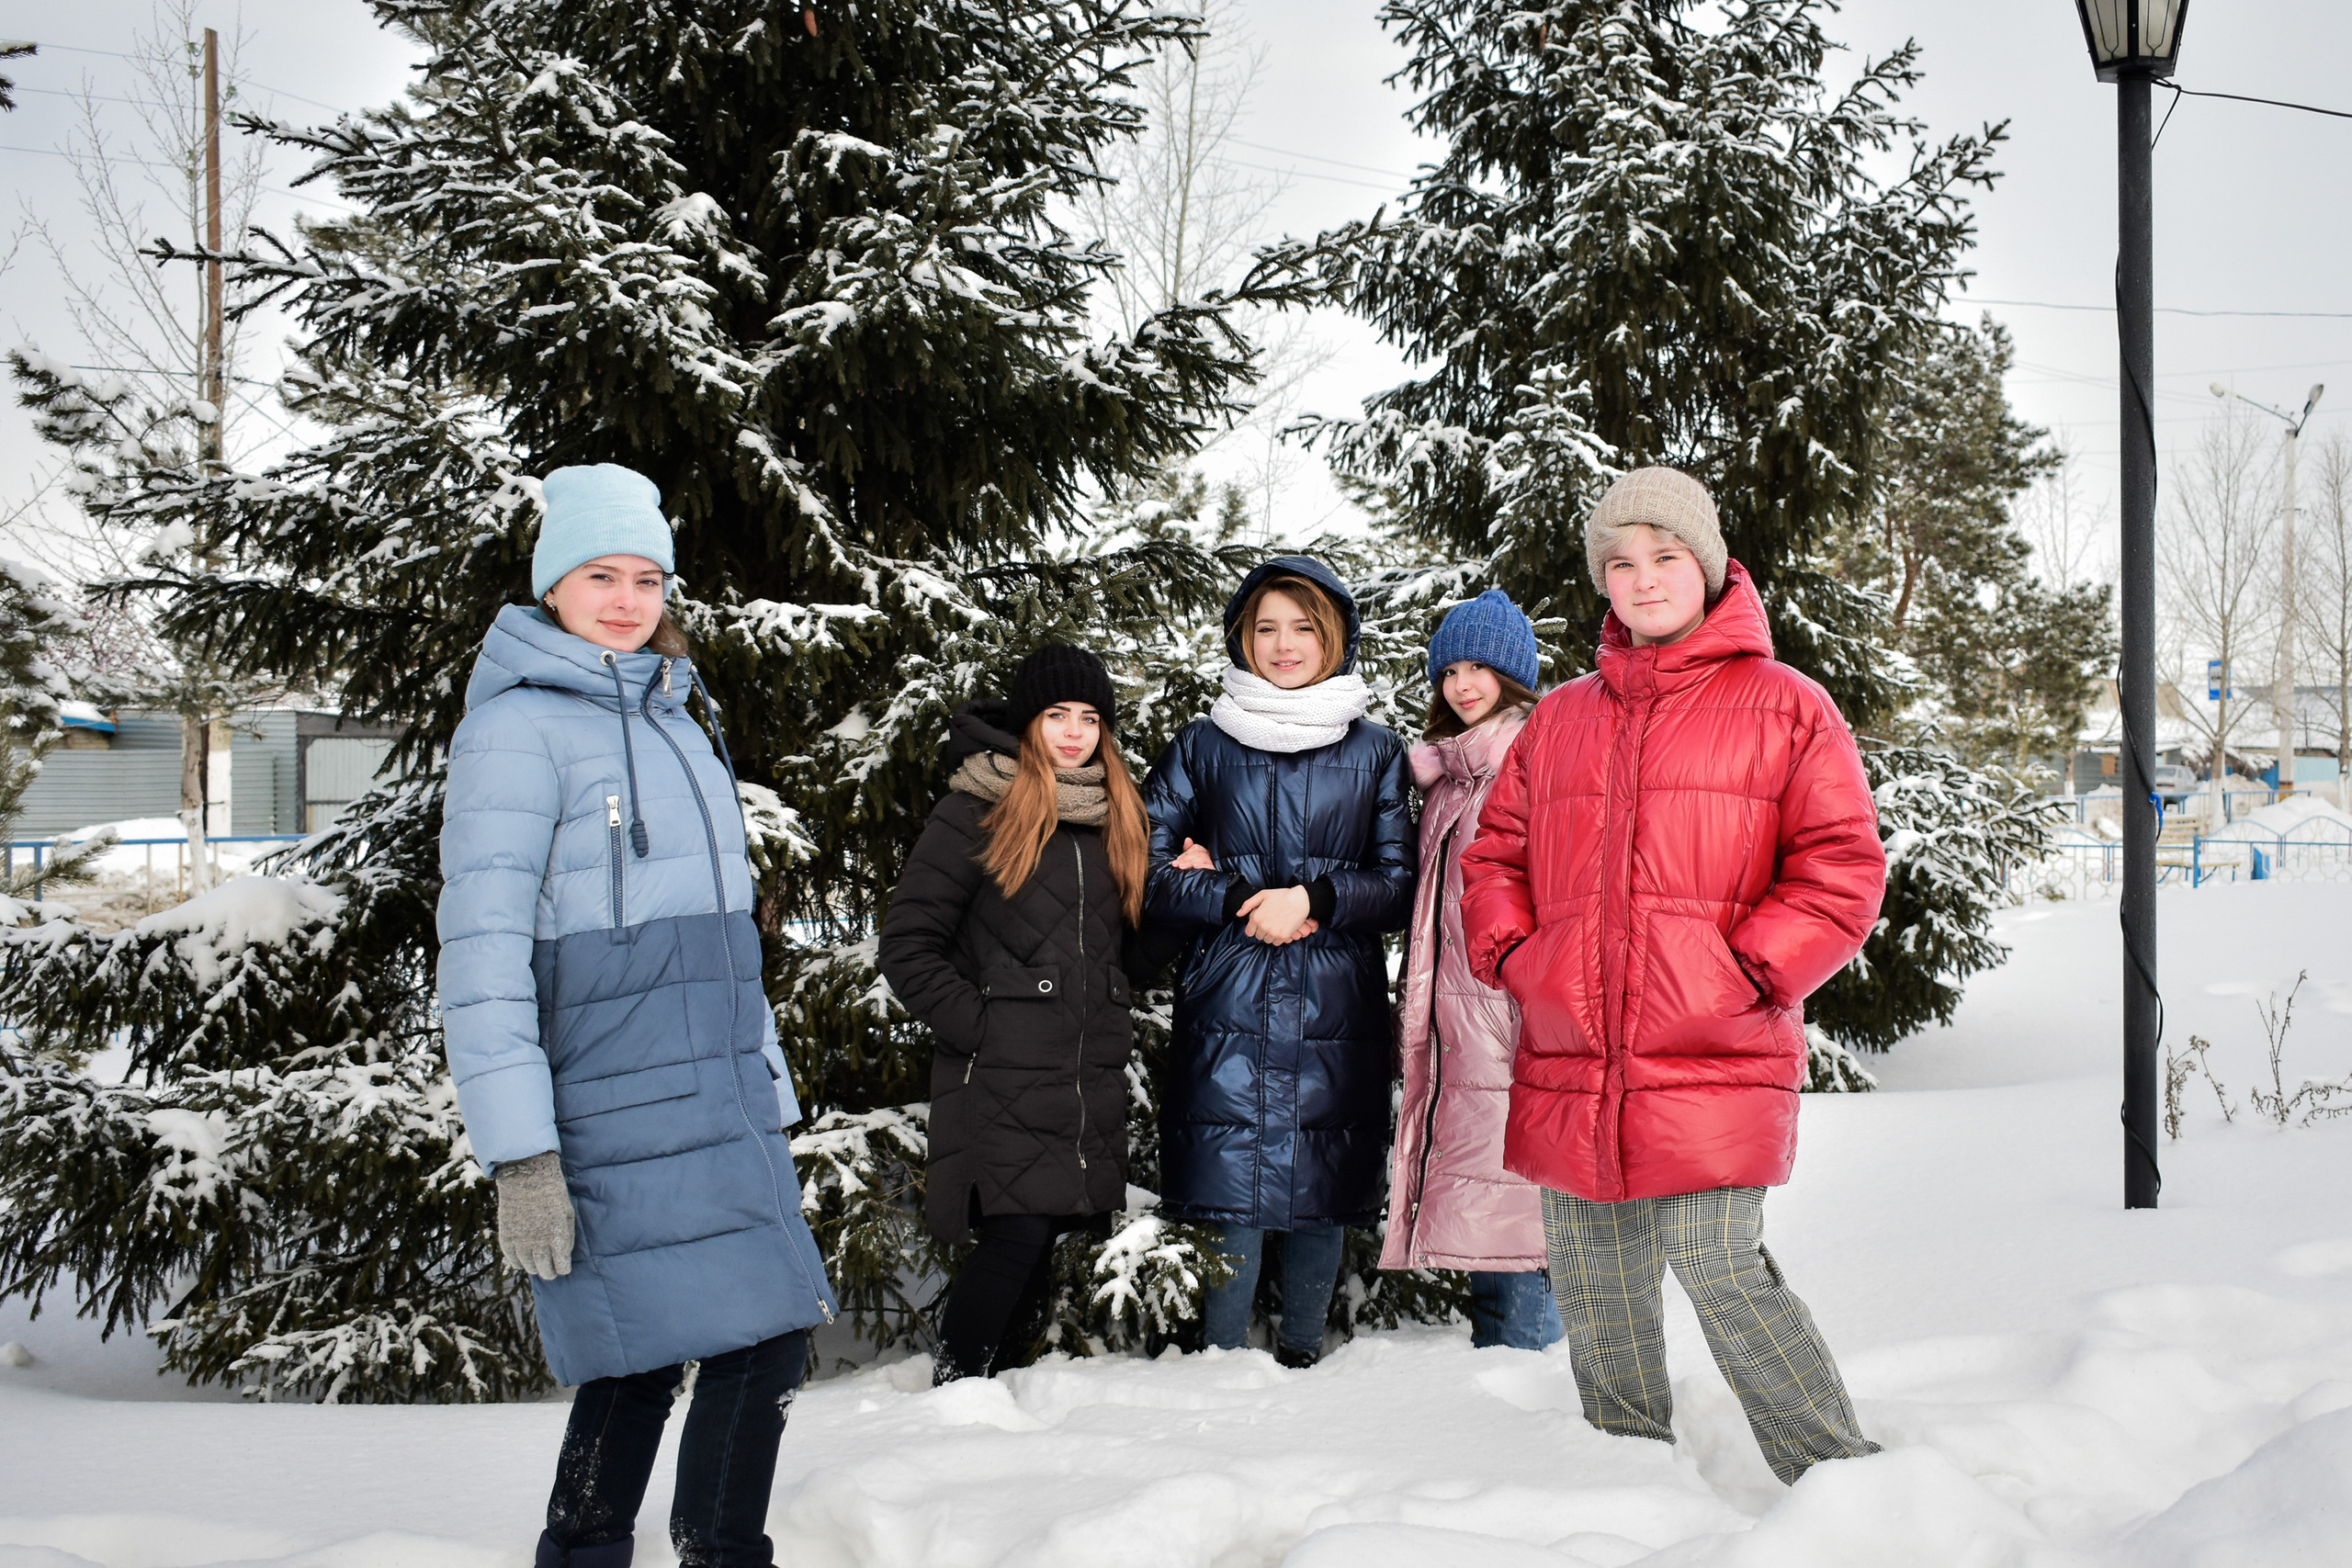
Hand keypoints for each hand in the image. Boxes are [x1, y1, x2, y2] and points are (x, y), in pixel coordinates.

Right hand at [495, 1151, 576, 1279]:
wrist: (526, 1176)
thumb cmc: (552, 1192)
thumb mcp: (568, 1213)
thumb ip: (567, 1237)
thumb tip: (564, 1255)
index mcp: (557, 1237)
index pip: (562, 1267)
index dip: (564, 1268)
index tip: (564, 1265)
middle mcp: (539, 1244)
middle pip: (545, 1272)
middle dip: (550, 1271)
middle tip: (552, 1268)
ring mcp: (521, 1242)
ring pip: (529, 1268)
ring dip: (535, 1267)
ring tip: (539, 1263)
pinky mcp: (507, 1238)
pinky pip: (513, 1260)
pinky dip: (519, 1263)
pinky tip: (524, 1259)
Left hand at [1171, 838, 1215, 871]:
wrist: (1209, 886)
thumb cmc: (1199, 873)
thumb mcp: (1191, 861)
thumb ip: (1188, 851)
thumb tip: (1187, 839)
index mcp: (1204, 853)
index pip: (1196, 849)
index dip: (1185, 854)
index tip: (1175, 862)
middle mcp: (1210, 857)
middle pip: (1198, 853)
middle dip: (1185, 859)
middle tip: (1177, 865)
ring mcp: (1213, 863)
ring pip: (1202, 858)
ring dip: (1190, 862)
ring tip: (1182, 866)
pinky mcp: (1215, 871)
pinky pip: (1210, 866)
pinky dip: (1202, 866)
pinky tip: (1195, 866)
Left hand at [1239, 885, 1313, 944]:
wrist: (1300, 900)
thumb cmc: (1282, 896)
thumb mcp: (1262, 895)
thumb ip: (1248, 904)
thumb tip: (1239, 914)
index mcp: (1256, 917)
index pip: (1249, 932)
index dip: (1254, 928)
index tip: (1260, 924)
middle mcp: (1263, 926)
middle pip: (1259, 936)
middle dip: (1263, 931)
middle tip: (1271, 922)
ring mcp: (1273, 932)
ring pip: (1267, 940)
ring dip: (1271, 935)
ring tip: (1277, 925)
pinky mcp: (1283, 936)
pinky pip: (1277, 943)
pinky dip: (1279, 938)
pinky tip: (1282, 928)